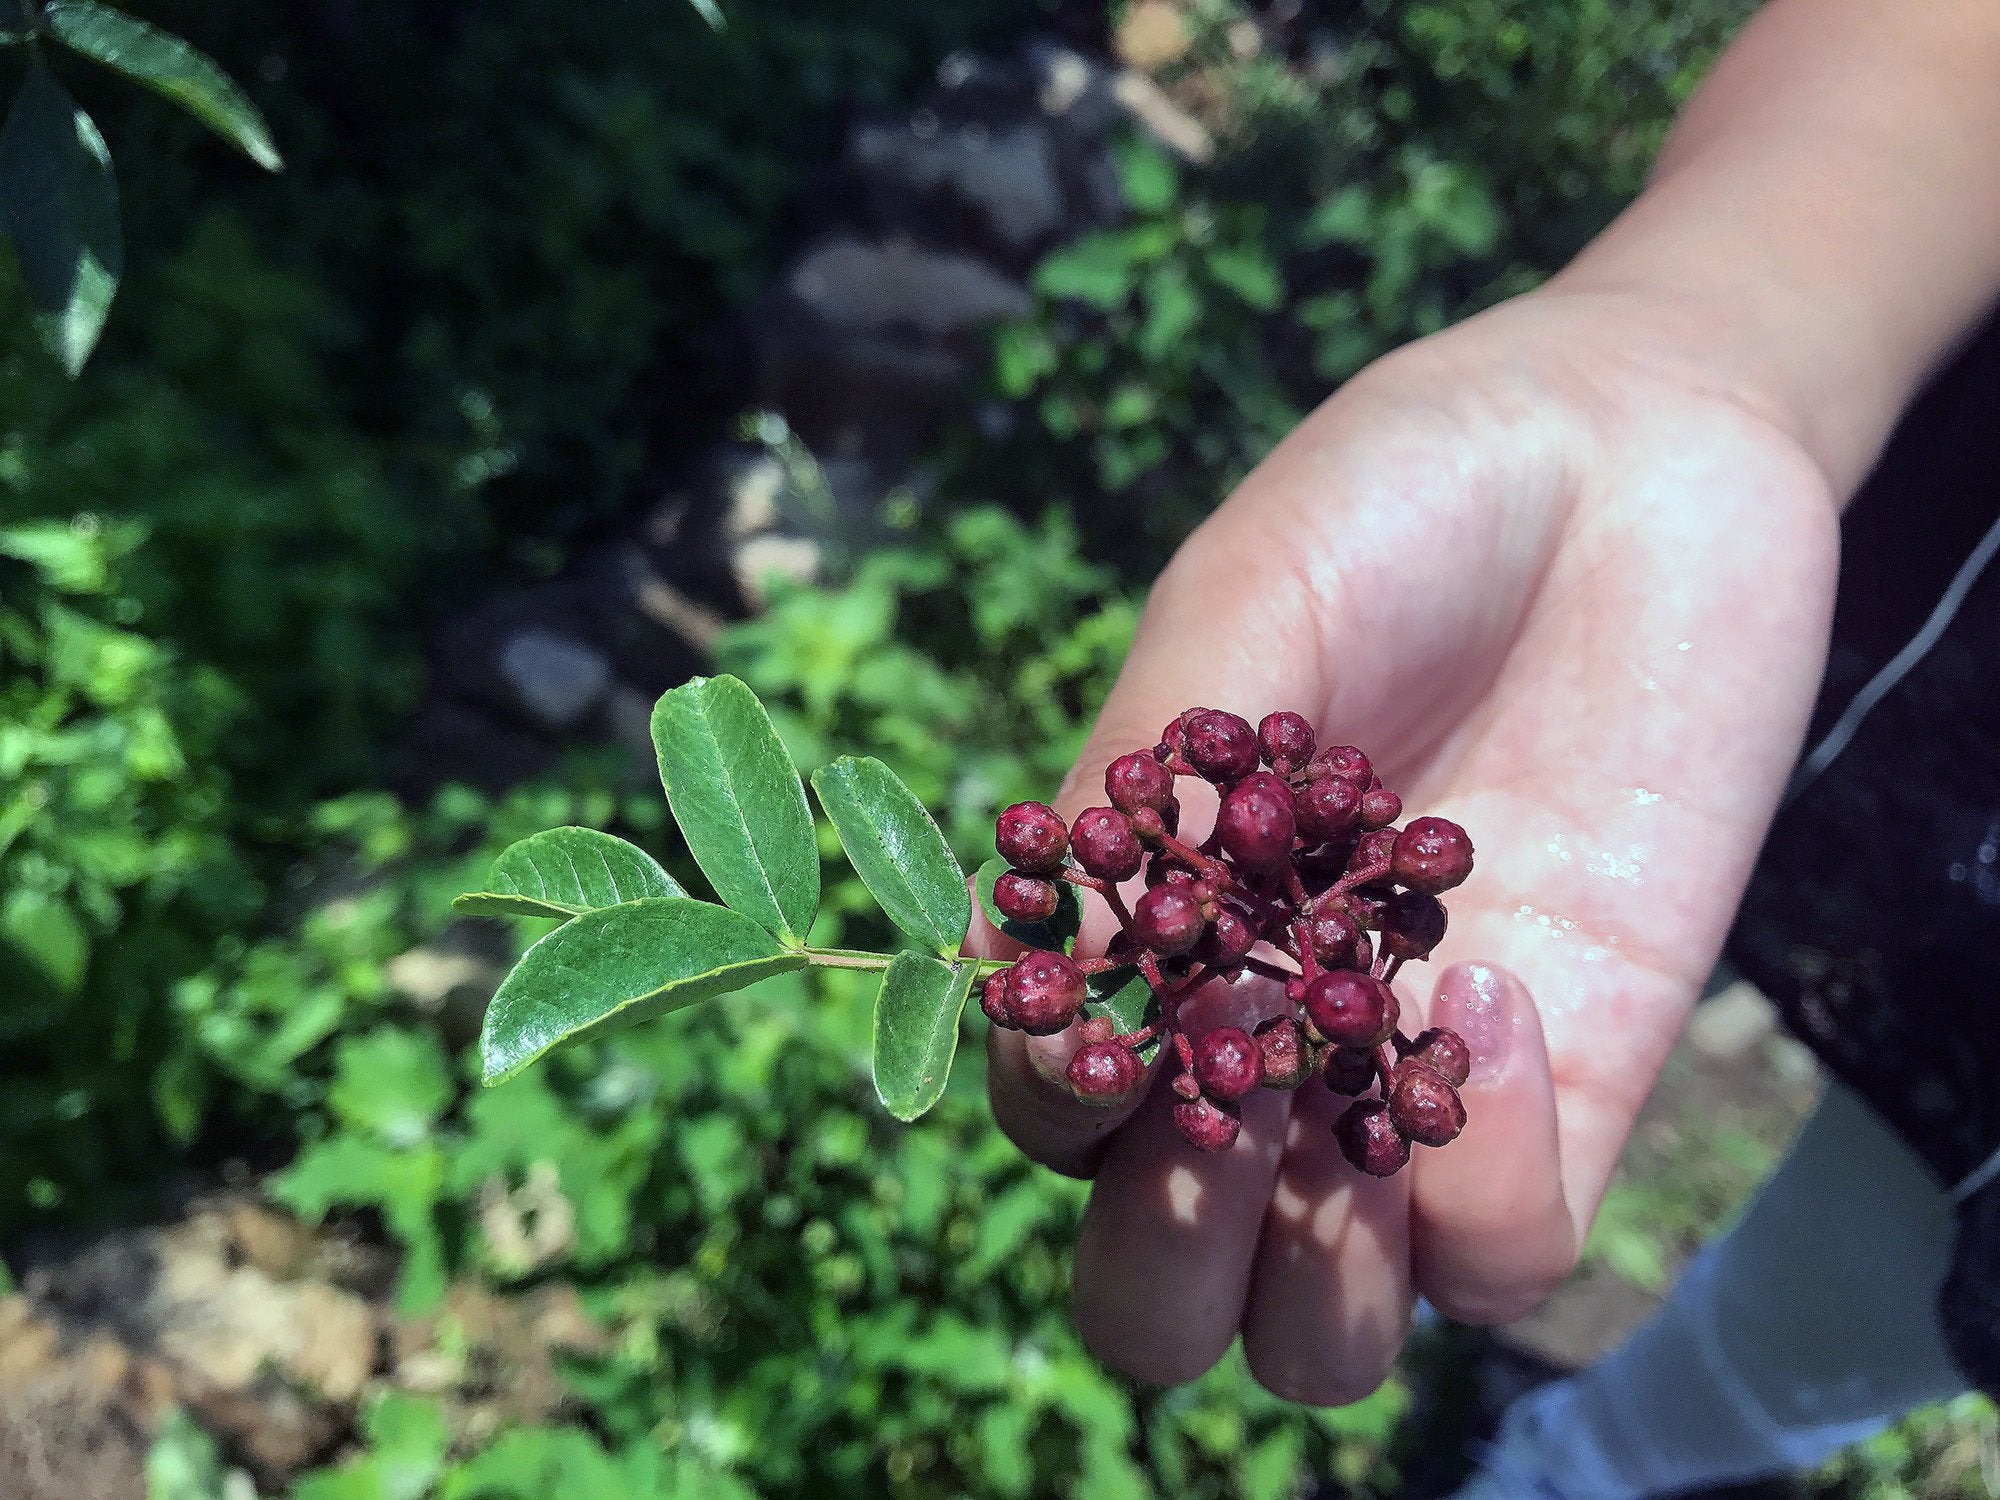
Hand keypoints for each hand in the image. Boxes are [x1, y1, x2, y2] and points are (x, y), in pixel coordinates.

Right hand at [978, 286, 1840, 1403]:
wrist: (1641, 447)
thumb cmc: (1409, 489)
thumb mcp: (1247, 594)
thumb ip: (1148, 769)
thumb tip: (1051, 948)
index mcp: (1162, 930)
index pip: (1057, 1109)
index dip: (1052, 1102)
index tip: (1110, 1013)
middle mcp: (1271, 1036)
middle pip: (1163, 1289)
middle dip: (1159, 1266)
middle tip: (1212, 1127)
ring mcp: (1417, 1074)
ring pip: (1323, 1332)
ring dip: (1307, 1290)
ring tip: (1339, 1109)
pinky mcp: (1580, 1080)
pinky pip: (1504, 1254)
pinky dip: (1479, 1185)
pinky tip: (1489, 997)